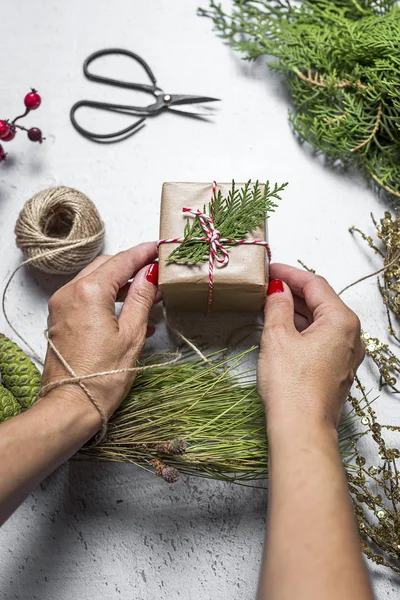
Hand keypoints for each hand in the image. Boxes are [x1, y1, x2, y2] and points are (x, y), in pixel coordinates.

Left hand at [42, 243, 158, 424]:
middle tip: (156, 269)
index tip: (160, 247)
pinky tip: (130, 312)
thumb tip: (151, 274)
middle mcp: (70, 292)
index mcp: (89, 292)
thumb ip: (142, 298)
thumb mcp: (132, 334)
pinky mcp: (60, 319)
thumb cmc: (103, 377)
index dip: (143, 252)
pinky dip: (108, 297)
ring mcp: (62, 305)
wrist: (71, 406)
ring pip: (95, 280)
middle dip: (132, 265)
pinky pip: (87, 297)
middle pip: (106, 266)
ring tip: (148, 292)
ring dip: (121, 283)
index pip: (121, 261)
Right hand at [257, 264, 363, 429]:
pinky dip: (302, 328)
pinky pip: (321, 338)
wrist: (301, 429)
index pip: (315, 284)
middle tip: (268, 284)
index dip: (290, 273)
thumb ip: (278, 305)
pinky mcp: (336, 369)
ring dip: (297, 310)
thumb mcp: (278, 336)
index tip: (270, 268)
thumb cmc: (292, 386)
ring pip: (321, 321)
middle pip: (321, 301)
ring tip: (270, 303)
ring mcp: (346, 354)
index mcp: (342, 321)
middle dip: (294, 291)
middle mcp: (351, 336)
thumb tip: (278, 290)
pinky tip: (283, 327)